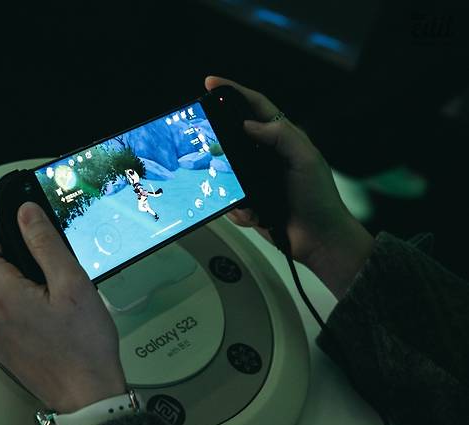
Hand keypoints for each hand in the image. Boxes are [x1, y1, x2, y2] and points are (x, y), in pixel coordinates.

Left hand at [0, 202, 126, 412]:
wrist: (85, 393)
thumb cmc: (83, 344)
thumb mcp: (71, 283)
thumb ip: (44, 243)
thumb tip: (26, 212)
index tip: (21, 226)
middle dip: (15, 257)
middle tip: (51, 266)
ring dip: (17, 280)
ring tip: (53, 293)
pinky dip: (16, 300)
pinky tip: (46, 311)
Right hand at [205, 76, 373, 297]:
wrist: (318, 240)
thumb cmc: (318, 199)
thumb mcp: (306, 160)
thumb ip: (281, 136)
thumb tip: (249, 124)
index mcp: (283, 139)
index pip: (256, 107)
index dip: (233, 92)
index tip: (211, 83)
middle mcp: (267, 156)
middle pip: (234, 136)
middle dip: (219, 142)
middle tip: (207, 145)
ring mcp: (256, 179)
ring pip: (227, 171)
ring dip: (229, 183)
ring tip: (247, 198)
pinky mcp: (249, 201)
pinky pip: (230, 199)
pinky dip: (238, 209)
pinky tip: (255, 215)